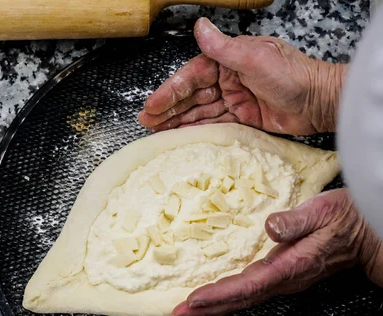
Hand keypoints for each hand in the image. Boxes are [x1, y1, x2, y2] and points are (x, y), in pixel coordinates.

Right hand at [138, 18, 346, 134]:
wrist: (321, 102)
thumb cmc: (293, 75)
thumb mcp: (255, 58)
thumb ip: (224, 48)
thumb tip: (200, 27)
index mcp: (228, 60)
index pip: (192, 76)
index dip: (170, 91)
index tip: (152, 104)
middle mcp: (228, 79)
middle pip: (191, 95)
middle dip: (168, 109)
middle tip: (146, 121)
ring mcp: (234, 99)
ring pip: (199, 111)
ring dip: (177, 120)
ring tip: (156, 131)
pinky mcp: (242, 118)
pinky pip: (214, 124)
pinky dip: (197, 129)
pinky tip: (180, 135)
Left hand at [172, 189, 382, 315]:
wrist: (368, 235)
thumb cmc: (347, 219)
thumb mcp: (324, 211)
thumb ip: (296, 221)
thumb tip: (269, 227)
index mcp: (292, 265)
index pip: (250, 284)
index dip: (221, 294)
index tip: (195, 299)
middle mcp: (285, 279)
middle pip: (241, 299)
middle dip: (208, 309)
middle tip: (179, 315)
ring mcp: (283, 281)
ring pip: (243, 299)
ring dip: (213, 308)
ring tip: (186, 314)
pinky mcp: (281, 277)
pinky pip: (248, 292)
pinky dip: (226, 299)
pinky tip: (211, 303)